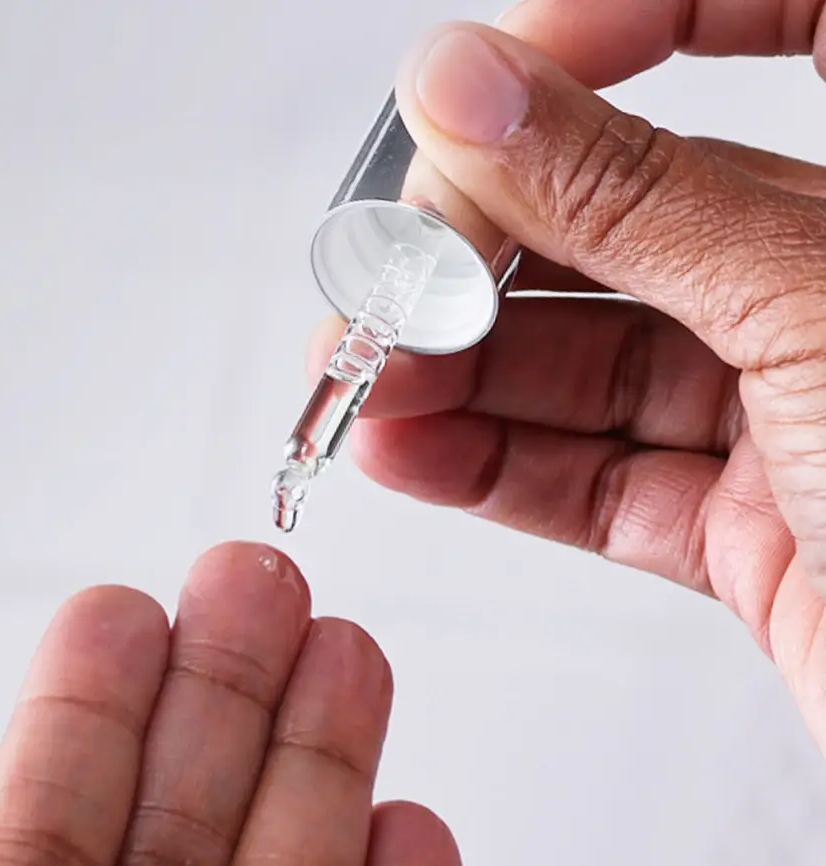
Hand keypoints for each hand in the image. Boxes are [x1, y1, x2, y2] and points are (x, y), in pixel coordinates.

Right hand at [313, 4, 825, 752]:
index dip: (614, 20)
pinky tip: (415, 450)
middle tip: (390, 271)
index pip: (768, 18)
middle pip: (629, 222)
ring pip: (597, 365)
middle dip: (483, 245)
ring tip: (368, 375)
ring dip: (464, 371)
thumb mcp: (813, 308)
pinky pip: (605, 484)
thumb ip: (633, 198)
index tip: (486, 84)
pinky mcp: (752, 529)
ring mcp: (795, 414)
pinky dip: (497, 473)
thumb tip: (481, 92)